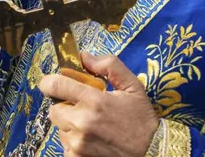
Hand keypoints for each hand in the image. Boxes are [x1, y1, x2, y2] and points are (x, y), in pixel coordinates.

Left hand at [39, 53, 158, 155]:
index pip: (54, 85)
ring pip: (60, 128)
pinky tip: (91, 140)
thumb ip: (109, 65)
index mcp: (94, 101)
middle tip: (84, 109)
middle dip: (65, 106)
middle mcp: (83, 122)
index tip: (56, 84)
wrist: (154, 152)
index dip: (51, 82)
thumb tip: (83, 57)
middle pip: (54, 108)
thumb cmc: (141, 120)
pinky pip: (64, 145)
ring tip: (91, 126)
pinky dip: (73, 142)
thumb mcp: (133, 86)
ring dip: (70, 125)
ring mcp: (79, 143)